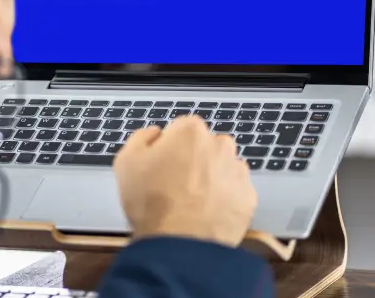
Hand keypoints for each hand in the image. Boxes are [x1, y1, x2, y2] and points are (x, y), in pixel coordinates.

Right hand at [114, 115, 256, 247]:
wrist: (180, 245)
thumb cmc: (152, 203)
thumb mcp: (126, 162)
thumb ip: (140, 138)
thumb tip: (154, 133)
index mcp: (190, 131)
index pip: (180, 129)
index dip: (168, 147)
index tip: (161, 164)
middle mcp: (219, 145)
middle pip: (204, 146)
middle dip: (193, 160)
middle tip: (174, 184)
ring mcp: (237, 171)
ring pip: (222, 168)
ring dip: (210, 179)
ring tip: (191, 202)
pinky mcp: (249, 197)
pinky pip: (235, 192)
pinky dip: (224, 199)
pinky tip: (206, 213)